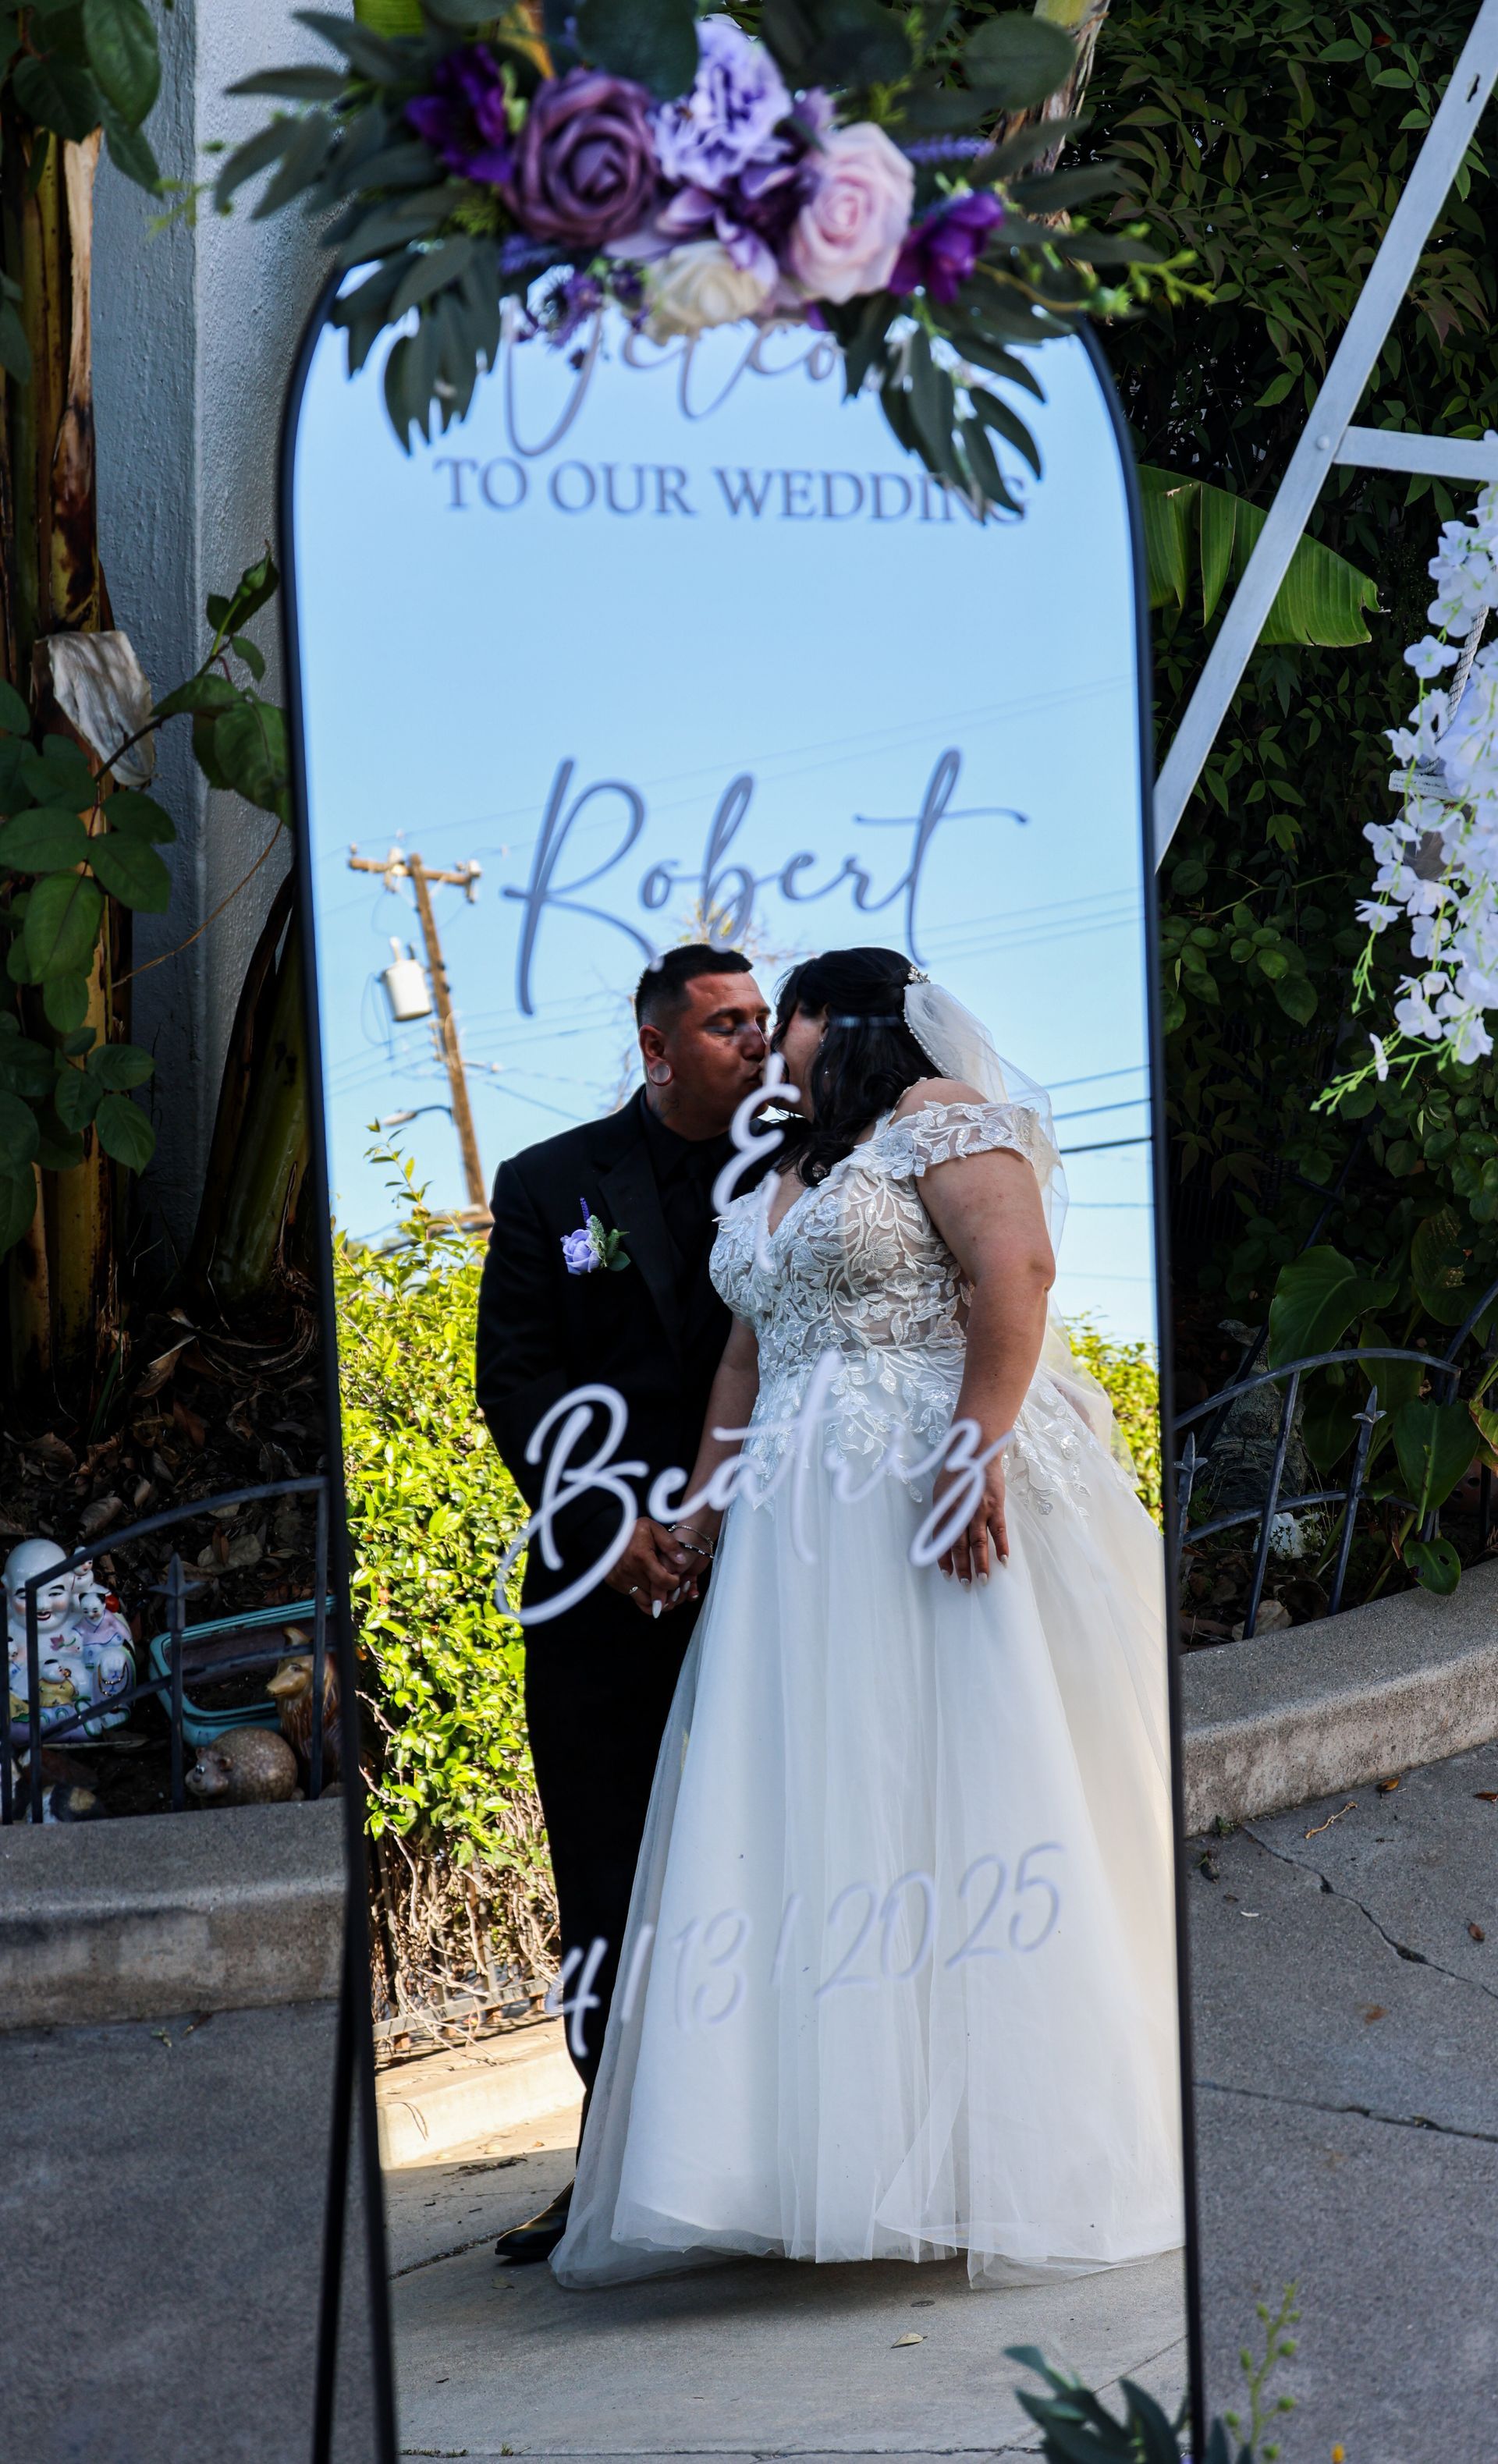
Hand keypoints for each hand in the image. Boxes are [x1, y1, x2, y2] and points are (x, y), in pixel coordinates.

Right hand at [605, 1519, 698, 1616]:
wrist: (606, 1531)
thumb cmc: (632, 1529)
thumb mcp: (653, 1528)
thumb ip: (669, 1544)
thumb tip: (682, 1561)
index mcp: (641, 1557)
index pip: (663, 1581)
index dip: (674, 1583)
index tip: (677, 1577)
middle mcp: (630, 1571)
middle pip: (656, 1594)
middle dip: (668, 1593)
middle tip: (674, 1585)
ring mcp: (621, 1579)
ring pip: (646, 1601)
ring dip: (657, 1599)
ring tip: (664, 1589)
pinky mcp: (615, 1583)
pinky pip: (635, 1597)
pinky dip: (645, 1596)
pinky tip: (650, 1586)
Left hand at [933, 1455, 1007, 1584]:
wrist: (976, 1452)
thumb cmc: (957, 1474)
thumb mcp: (941, 1493)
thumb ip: (942, 1515)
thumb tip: (939, 1538)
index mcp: (944, 1510)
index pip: (942, 1540)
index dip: (944, 1559)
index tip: (946, 1575)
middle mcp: (960, 1511)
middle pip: (960, 1545)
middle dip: (962, 1567)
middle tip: (965, 1585)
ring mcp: (979, 1509)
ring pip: (979, 1542)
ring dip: (981, 1563)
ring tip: (984, 1580)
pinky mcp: (996, 1505)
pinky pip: (998, 1530)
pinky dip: (1001, 1546)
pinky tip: (1003, 1560)